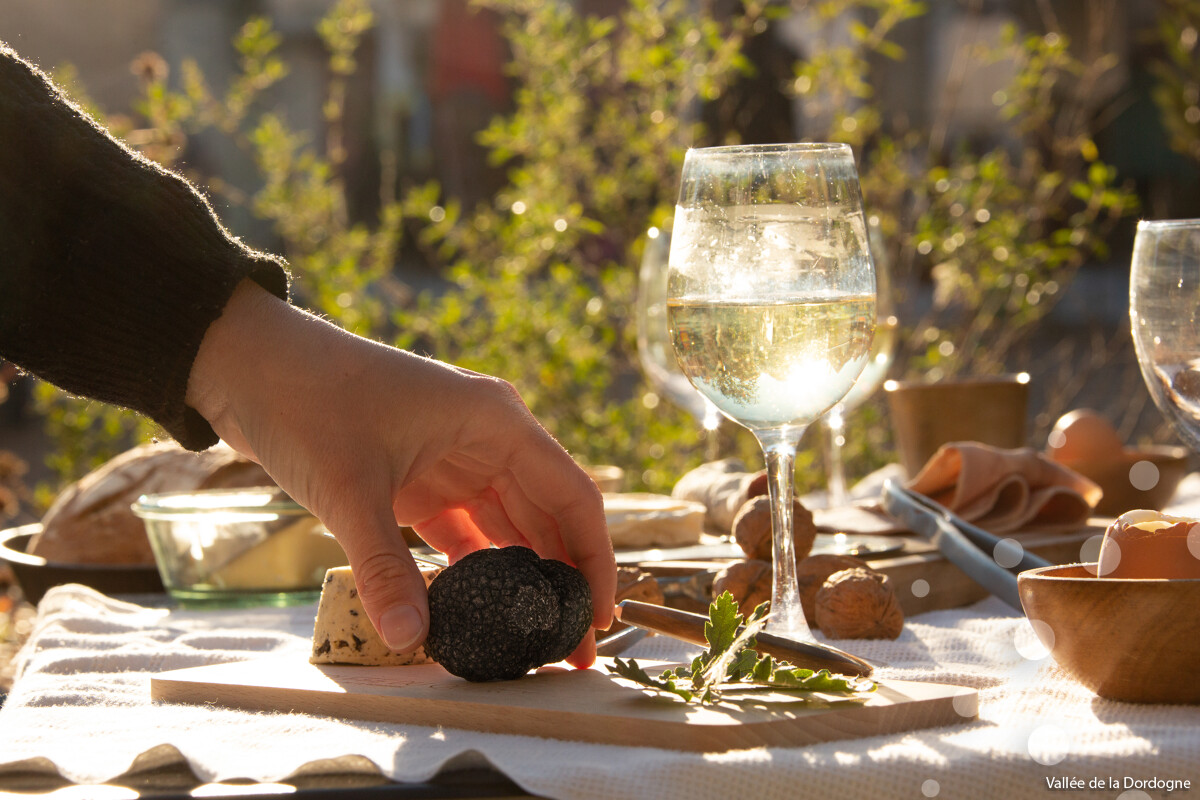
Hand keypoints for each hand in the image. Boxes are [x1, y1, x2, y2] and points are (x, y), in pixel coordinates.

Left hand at [186, 280, 615, 666]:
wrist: (247, 363)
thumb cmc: (308, 399)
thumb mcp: (350, 488)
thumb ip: (385, 566)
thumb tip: (412, 639)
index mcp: (496, 422)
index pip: (572, 497)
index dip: (594, 560)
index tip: (598, 617)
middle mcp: (489, 440)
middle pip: (548, 520)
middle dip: (562, 585)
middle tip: (570, 652)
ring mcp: (457, 461)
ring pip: (510, 530)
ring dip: (522, 584)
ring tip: (535, 643)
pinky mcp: (423, 482)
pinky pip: (466, 535)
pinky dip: (475, 573)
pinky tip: (482, 615)